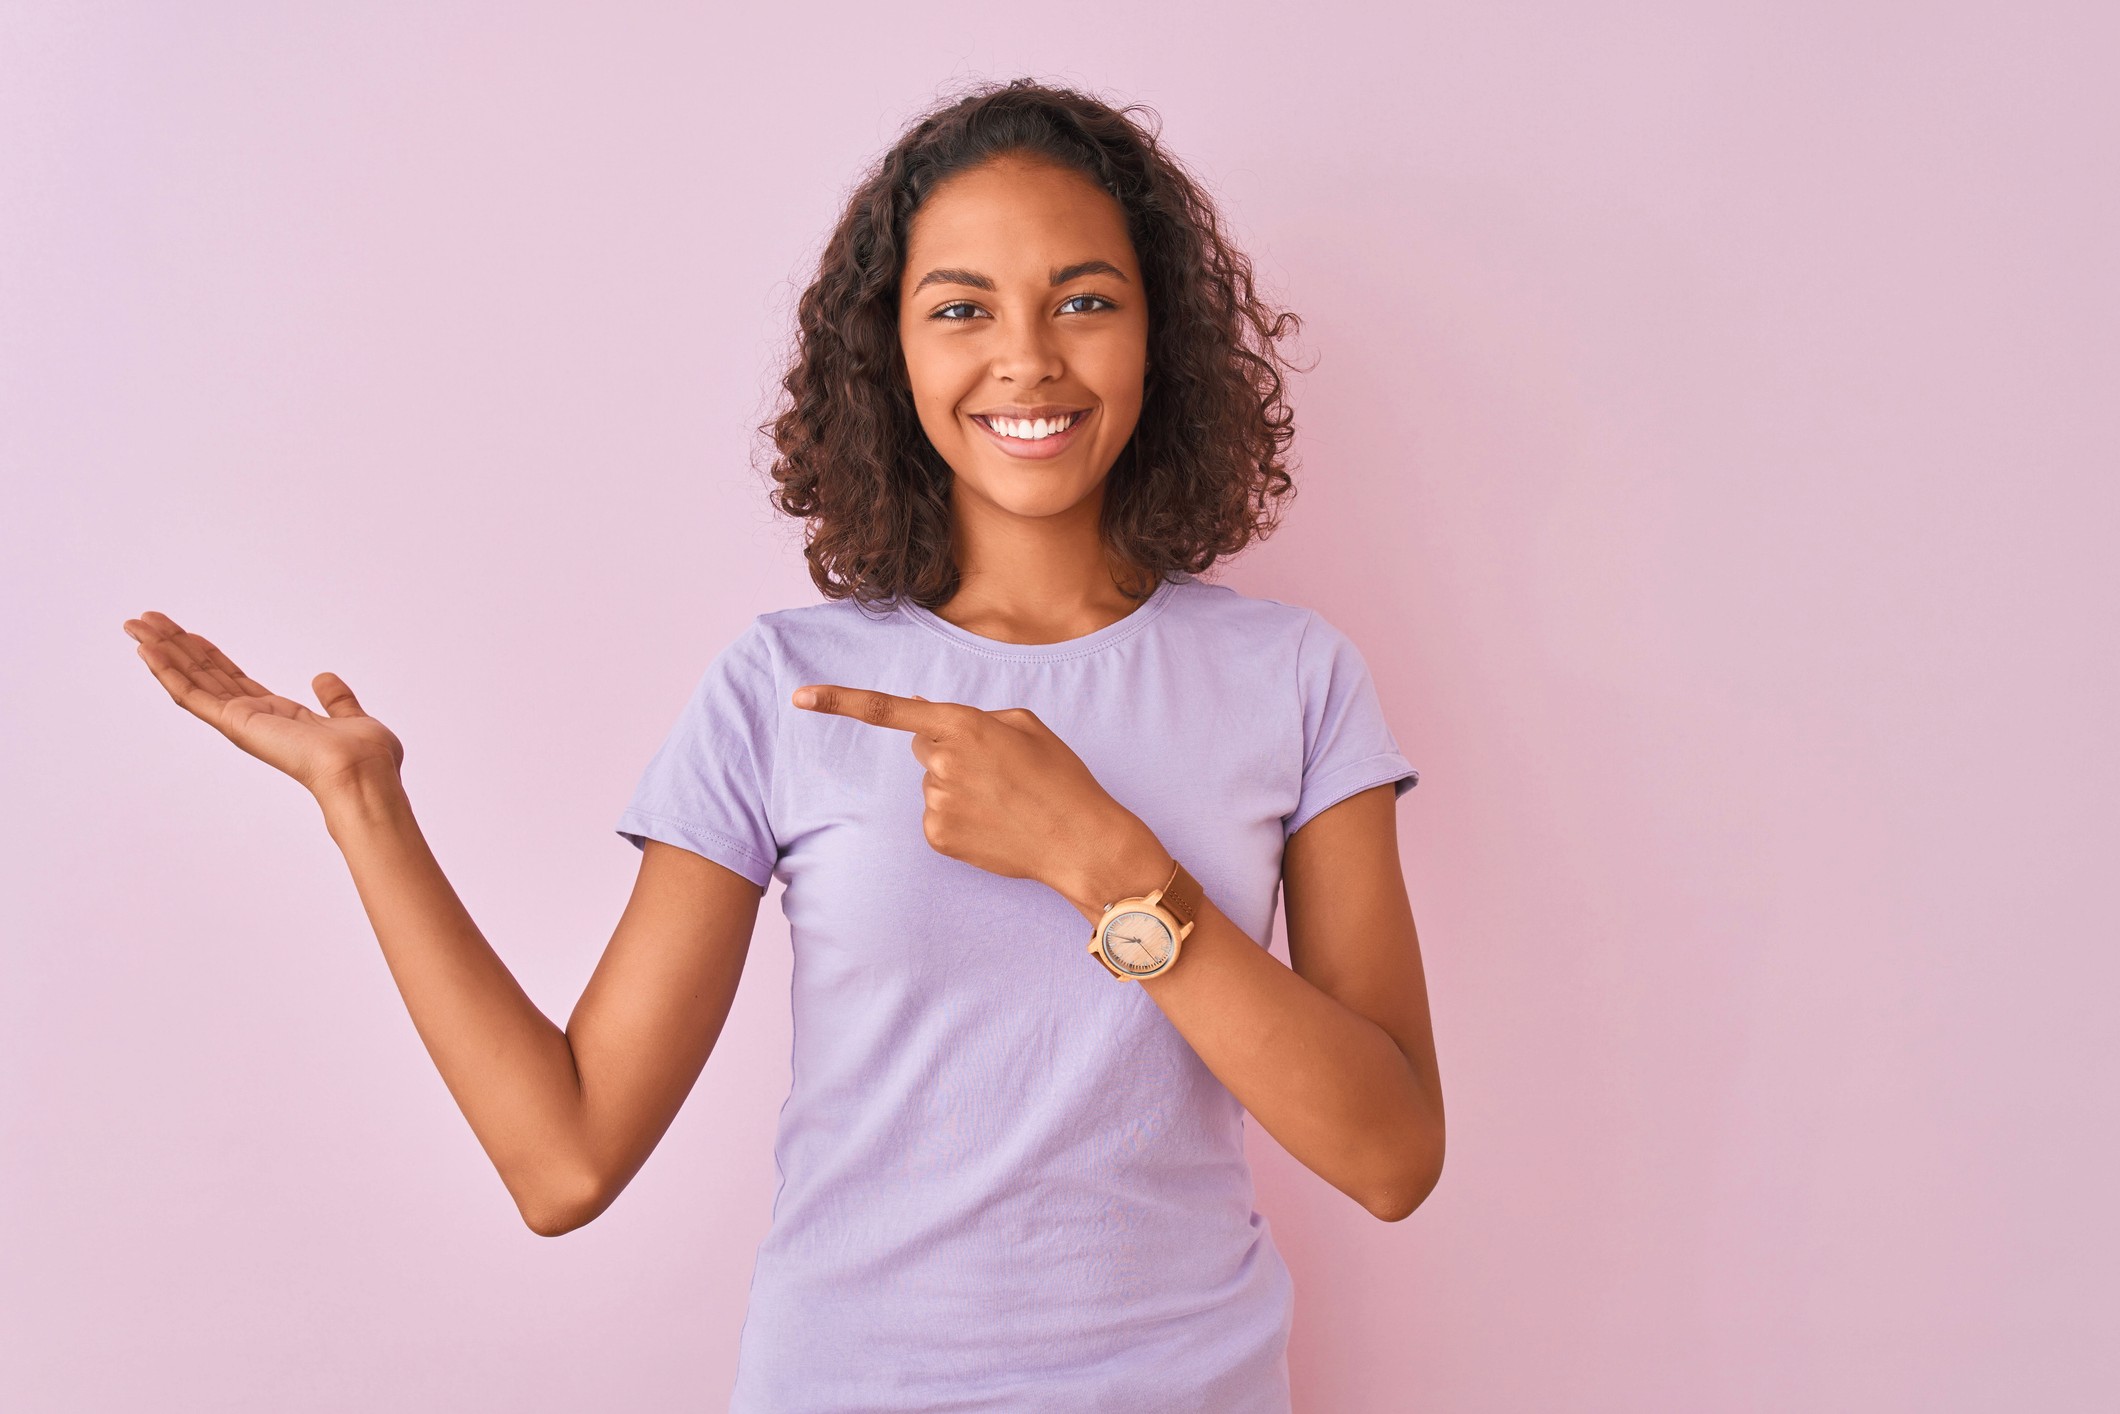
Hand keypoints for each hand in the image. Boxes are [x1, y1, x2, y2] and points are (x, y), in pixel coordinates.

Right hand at [123, 610, 404, 799]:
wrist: (363, 773)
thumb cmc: (365, 758)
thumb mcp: (351, 718)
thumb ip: (336, 699)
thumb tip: (323, 677)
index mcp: (277, 716)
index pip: (232, 679)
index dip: (208, 655)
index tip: (188, 633)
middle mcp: (252, 719)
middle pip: (203, 674)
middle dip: (174, 646)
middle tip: (145, 620)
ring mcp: (239, 722)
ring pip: (188, 680)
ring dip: (160, 651)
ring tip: (135, 624)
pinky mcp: (233, 723)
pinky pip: (190, 694)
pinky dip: (166, 670)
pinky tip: (146, 649)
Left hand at [791, 683, 1164, 911]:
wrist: (1079, 841)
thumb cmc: (1060, 778)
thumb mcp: (1027, 726)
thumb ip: (977, 717)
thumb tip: (941, 730)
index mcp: (963, 725)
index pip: (889, 709)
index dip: (840, 701)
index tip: (800, 697)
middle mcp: (942, 762)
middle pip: (924, 749)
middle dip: (951, 753)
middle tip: (998, 772)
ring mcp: (937, 802)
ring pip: (933, 785)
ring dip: (960, 788)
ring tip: (1004, 802)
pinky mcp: (938, 837)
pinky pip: (937, 817)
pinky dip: (960, 819)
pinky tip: (993, 825)